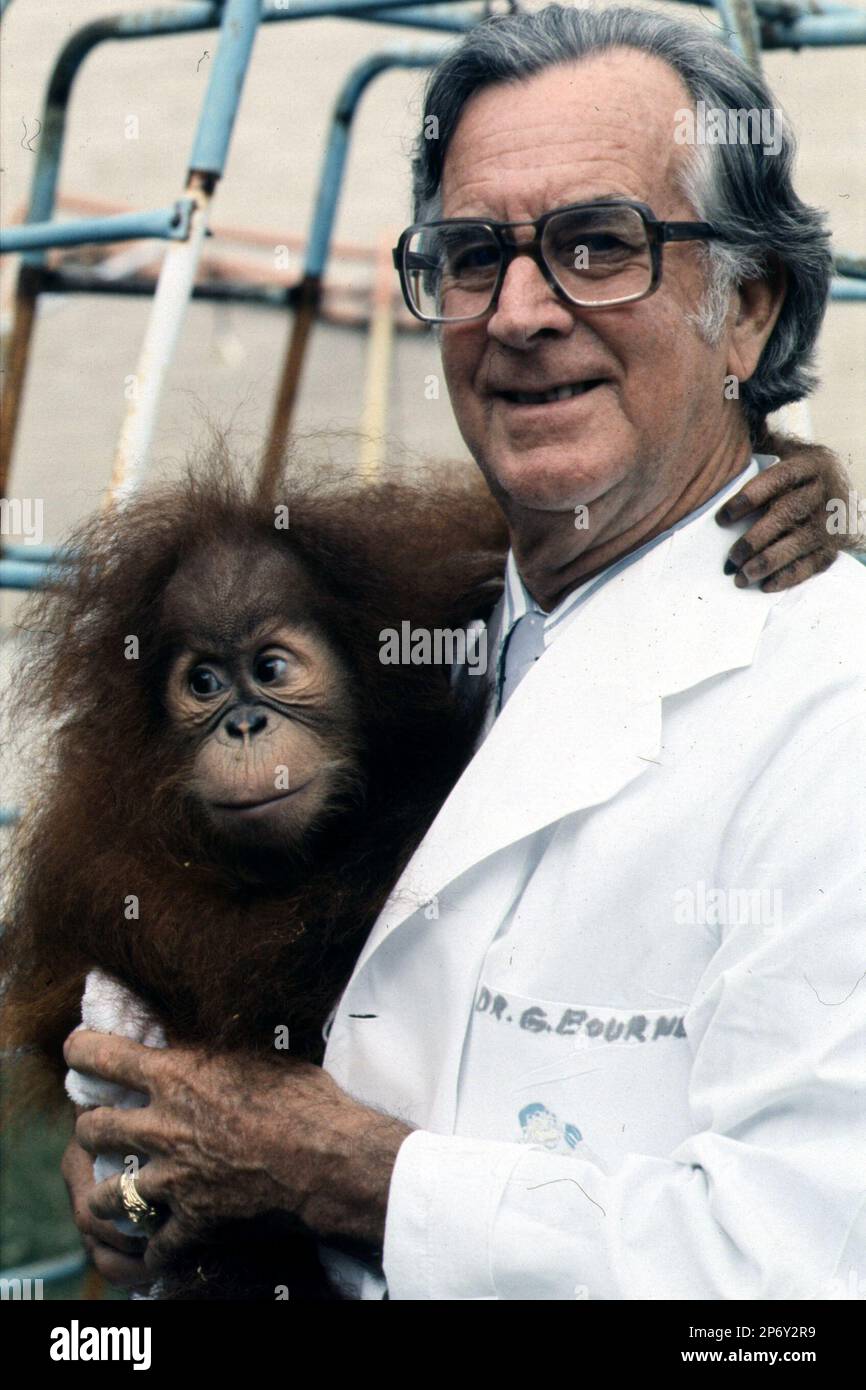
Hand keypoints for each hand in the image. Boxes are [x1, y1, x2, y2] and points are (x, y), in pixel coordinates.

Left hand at [64, 1030, 411, 1277]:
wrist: (330, 1160)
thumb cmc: (304, 1096)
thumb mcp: (256, 1051)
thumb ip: (213, 1046)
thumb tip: (199, 1022)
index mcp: (175, 1076)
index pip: (100, 1055)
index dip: (79, 1050)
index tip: (76, 1050)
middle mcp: (161, 1127)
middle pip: (93, 1128)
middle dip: (89, 1126)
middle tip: (98, 1124)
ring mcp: (172, 1179)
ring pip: (108, 1195)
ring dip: (107, 1191)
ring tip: (114, 1189)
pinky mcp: (192, 1221)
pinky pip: (155, 1243)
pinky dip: (154, 1243)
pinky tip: (158, 1238)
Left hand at [717, 437, 851, 590]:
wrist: (836, 487)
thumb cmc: (795, 468)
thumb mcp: (782, 447)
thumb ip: (759, 438)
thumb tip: (727, 411)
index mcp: (809, 464)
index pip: (779, 479)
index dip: (749, 498)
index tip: (722, 517)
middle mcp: (823, 492)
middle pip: (788, 515)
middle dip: (756, 539)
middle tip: (730, 558)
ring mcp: (830, 521)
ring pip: (800, 543)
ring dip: (769, 562)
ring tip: (741, 577)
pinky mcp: (832, 546)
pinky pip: (813, 564)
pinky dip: (790, 577)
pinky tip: (766, 585)